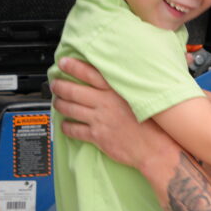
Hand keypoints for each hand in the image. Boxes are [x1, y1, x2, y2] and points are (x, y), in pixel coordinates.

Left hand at [51, 57, 177, 171]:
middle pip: (74, 91)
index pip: (89, 73)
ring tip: (56, 101)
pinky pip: (75, 130)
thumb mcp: (141, 97)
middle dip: (60, 86)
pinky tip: (64, 125)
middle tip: (55, 84)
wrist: (155, 148)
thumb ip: (125, 87)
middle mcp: (105, 103)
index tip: (63, 63)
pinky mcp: (97, 136)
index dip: (73, 66)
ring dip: (60, 104)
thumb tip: (115, 78)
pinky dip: (66, 127)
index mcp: (116, 90)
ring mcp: (100, 120)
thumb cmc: (153, 123)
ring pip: (70, 109)